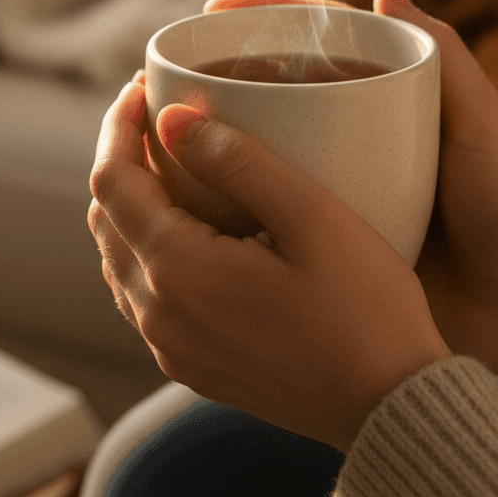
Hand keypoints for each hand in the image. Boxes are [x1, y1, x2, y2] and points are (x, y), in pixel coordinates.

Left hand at [87, 71, 450, 451]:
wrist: (392, 408)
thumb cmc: (365, 309)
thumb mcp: (311, 216)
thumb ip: (236, 160)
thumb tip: (172, 117)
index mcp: (178, 271)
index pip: (112, 180)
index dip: (118, 127)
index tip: (140, 88)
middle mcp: (158, 314)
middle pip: (105, 217)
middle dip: (122, 158)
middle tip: (158, 118)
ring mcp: (170, 346)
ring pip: (117, 256)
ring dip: (131, 203)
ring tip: (170, 162)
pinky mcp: (190, 364)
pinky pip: (140, 294)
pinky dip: (145, 246)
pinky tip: (185, 226)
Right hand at [207, 0, 497, 413]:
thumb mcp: (482, 125)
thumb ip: (447, 57)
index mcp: (387, 94)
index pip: (317, 39)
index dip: (264, 19)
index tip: (216, 8)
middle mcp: (352, 130)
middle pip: (278, 83)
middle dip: (225, 67)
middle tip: (176, 65)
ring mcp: (336, 179)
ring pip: (266, 138)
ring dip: (220, 125)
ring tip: (170, 117)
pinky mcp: (327, 228)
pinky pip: (272, 197)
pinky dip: (235, 185)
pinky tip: (194, 183)